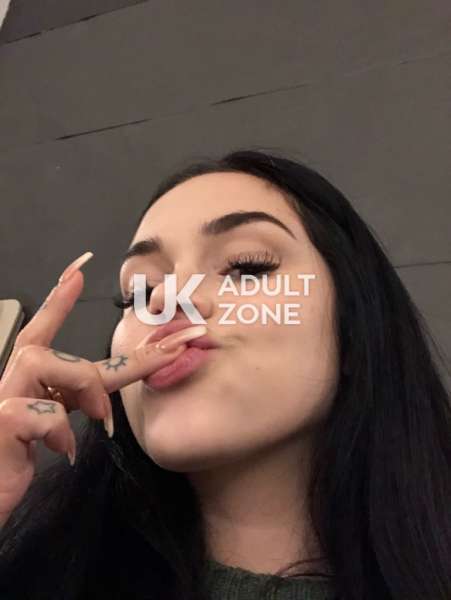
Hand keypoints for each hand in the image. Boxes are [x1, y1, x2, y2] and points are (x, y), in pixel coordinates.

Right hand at [0, 251, 191, 527]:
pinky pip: (36, 411)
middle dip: (114, 356)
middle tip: (169, 353)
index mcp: (26, 385)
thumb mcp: (52, 428)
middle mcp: (8, 385)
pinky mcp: (0, 426)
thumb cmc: (12, 464)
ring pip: (40, 361)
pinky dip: (59, 429)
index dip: (58, 302)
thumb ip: (75, 404)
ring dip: (82, 386)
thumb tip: (105, 398)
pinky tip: (62, 449)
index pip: (39, 334)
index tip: (77, 272)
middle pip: (53, 347)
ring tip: (100, 418)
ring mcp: (1, 403)